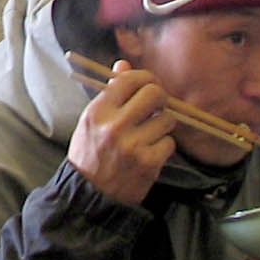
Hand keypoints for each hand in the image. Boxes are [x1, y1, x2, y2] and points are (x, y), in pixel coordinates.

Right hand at [67, 59, 176, 205]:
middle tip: (157, 106)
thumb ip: (110, 92)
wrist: (90, 195)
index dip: (145, 78)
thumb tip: (124, 64)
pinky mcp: (148, 163)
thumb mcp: (92, 120)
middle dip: (161, 98)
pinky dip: (164, 146)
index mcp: (98, 111)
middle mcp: (115, 126)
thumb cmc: (90, 153)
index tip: (149, 85)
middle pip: (154, 94)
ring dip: (163, 124)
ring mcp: (133, 145)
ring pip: (167, 119)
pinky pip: (169, 143)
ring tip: (151, 133)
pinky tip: (151, 151)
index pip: (130, 79)